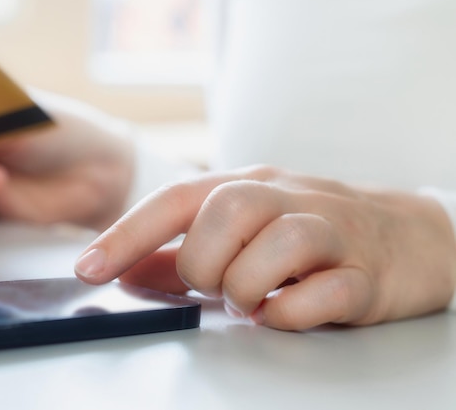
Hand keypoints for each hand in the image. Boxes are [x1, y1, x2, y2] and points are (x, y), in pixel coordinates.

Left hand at [75, 165, 455, 329]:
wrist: (408, 235)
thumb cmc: (310, 233)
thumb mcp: (243, 232)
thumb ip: (181, 254)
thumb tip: (125, 271)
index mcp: (248, 184)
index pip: (176, 199)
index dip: (127, 234)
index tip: (87, 270)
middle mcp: (287, 196)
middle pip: (225, 211)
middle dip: (204, 263)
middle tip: (214, 287)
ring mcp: (332, 229)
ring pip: (277, 244)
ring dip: (248, 287)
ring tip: (251, 302)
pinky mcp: (367, 272)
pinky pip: (324, 292)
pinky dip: (292, 312)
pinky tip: (286, 312)